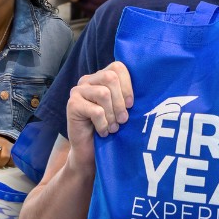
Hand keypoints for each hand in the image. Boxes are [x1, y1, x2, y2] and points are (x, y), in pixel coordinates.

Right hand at [66, 61, 133, 176]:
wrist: (90, 152)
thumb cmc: (109, 128)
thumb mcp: (122, 109)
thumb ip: (127, 95)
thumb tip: (147, 88)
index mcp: (100, 77)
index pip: (118, 67)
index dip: (128, 85)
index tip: (131, 105)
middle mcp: (87, 80)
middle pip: (110, 77)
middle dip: (120, 101)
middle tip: (123, 119)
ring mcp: (77, 91)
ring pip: (103, 93)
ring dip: (112, 115)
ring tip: (113, 127)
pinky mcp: (72, 105)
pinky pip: (96, 111)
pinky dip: (103, 124)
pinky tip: (103, 132)